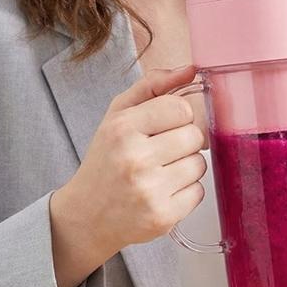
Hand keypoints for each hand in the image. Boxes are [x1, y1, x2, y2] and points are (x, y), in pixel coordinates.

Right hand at [57, 64, 206, 259]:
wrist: (86, 216)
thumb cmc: (106, 162)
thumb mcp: (118, 116)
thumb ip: (153, 86)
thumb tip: (191, 69)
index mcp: (122, 128)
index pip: (181, 108)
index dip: (177, 118)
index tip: (162, 128)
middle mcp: (135, 159)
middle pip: (195, 136)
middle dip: (183, 143)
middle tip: (161, 154)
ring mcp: (150, 190)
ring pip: (200, 165)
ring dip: (186, 168)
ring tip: (160, 174)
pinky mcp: (163, 217)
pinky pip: (199, 193)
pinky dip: (186, 193)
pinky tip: (163, 193)